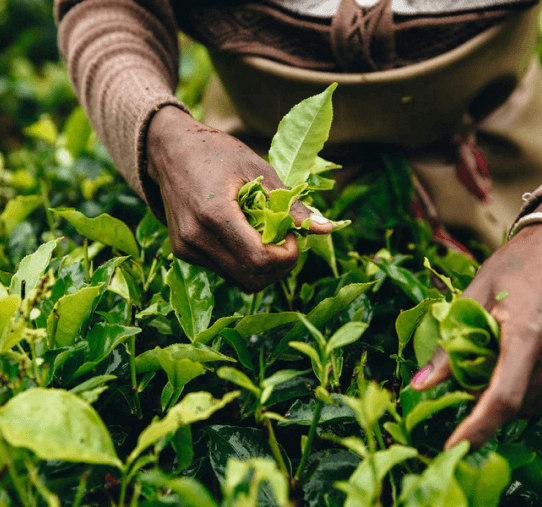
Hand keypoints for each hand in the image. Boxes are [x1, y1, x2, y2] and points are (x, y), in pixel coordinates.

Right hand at [146, 106, 331, 292]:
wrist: (169, 151)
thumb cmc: (216, 152)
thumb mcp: (257, 169)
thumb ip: (290, 204)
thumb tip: (327, 228)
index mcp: (214, 214)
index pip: (258, 260)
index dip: (286, 257)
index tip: (294, 237)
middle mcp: (195, 238)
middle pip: (251, 279)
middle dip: (278, 267)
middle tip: (287, 242)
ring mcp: (186, 249)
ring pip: (238, 281)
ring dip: (263, 268)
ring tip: (269, 239)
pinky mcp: (183, 252)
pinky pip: (224, 271)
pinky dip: (244, 263)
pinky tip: (248, 239)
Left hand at [410, 222, 541, 449]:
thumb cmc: (514, 263)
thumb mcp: (474, 294)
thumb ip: (449, 342)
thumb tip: (419, 385)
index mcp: (525, 335)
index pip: (502, 396)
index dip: (478, 427)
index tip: (453, 446)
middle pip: (515, 404)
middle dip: (482, 404)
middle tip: (460, 376)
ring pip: (529, 402)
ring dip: (499, 396)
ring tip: (483, 361)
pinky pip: (538, 389)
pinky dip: (515, 385)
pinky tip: (502, 362)